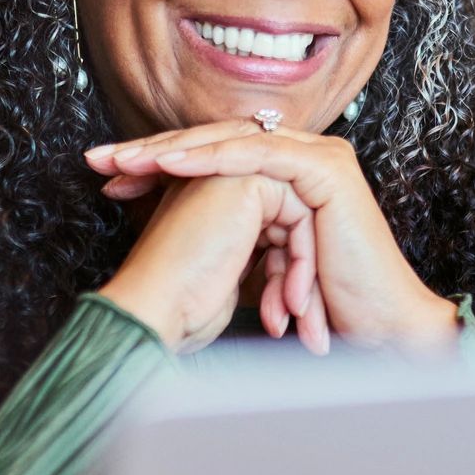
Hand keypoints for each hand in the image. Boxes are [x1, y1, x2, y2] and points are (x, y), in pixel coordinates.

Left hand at [87, 122, 459, 352]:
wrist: (375, 332)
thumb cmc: (319, 310)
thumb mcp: (257, 266)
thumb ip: (228, 236)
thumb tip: (165, 231)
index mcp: (287, 177)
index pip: (214, 158)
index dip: (159, 165)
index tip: (107, 179)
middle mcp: (304, 158)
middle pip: (217, 142)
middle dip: (154, 151)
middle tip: (100, 159)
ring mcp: (319, 158)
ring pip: (233, 142)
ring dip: (175, 149)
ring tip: (127, 160)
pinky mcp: (326, 170)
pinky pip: (259, 156)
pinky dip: (213, 158)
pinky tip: (172, 162)